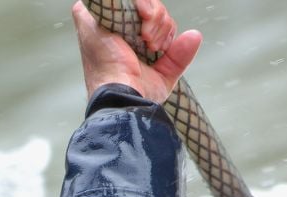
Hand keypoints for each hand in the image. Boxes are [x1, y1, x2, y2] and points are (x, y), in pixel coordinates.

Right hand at [72, 0, 201, 104]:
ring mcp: (100, 22)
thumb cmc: (135, 93)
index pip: (148, 18)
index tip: (161, 46)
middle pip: (145, 6)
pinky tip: (146, 22)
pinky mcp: (92, 18)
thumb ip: (177, 56)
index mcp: (122, 42)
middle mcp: (110, 30)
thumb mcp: (162, 75)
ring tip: (149, 40)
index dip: (162, 25)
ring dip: (156, 16)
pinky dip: (143, 3)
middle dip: (161, 21)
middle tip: (155, 45)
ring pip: (138, 0)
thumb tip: (194, 36)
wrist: (123, 97)